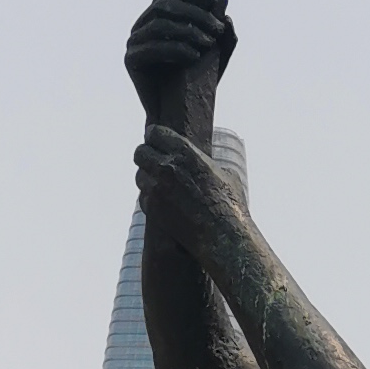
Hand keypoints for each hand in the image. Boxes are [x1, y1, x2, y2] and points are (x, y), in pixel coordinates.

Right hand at [125, 0, 235, 111]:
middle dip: (194, 13)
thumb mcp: (215, 57)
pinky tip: (194, 56)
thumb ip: (224, 38)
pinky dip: (176, 49)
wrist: (176, 113)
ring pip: (159, 25)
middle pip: (163, 6)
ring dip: (187, 31)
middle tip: (216, 28)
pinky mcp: (131, 60)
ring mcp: (133, 43)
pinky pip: (152, 48)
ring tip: (208, 43)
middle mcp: (140, 27)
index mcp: (154, 19)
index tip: (214, 2)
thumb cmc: (195, 80)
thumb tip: (227, 19)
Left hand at [136, 131, 248, 259]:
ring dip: (147, 177)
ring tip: (160, 184)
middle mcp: (166, 167)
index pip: (155, 133)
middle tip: (154, 161)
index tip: (156, 140)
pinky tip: (163, 202)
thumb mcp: (225, 174)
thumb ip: (207, 163)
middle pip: (140, 152)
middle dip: (147, 155)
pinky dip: (150, 197)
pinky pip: (143, 196)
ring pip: (139, 175)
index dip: (155, 136)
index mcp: (185, 152)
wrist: (223, 235)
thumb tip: (206, 161)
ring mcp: (156, 189)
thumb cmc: (230, 205)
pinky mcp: (152, 208)